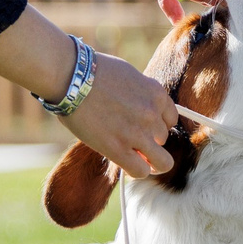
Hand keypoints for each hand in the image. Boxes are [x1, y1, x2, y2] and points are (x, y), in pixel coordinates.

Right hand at [64, 51, 180, 179]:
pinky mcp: (119, 149)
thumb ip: (141, 95)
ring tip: (130, 153)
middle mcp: (152, 114)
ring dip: (146, 158)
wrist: (72, 77)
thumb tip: (140, 109)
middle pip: (163, 139)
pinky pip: (140, 171)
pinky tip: (126, 162)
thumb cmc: (93, 72)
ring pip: (161, 162)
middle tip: (131, 138)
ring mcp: (137, 134)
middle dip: (148, 140)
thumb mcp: (129, 76)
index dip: (157, 125)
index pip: (171, 119)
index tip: (144, 126)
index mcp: (156, 93)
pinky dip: (137, 170)